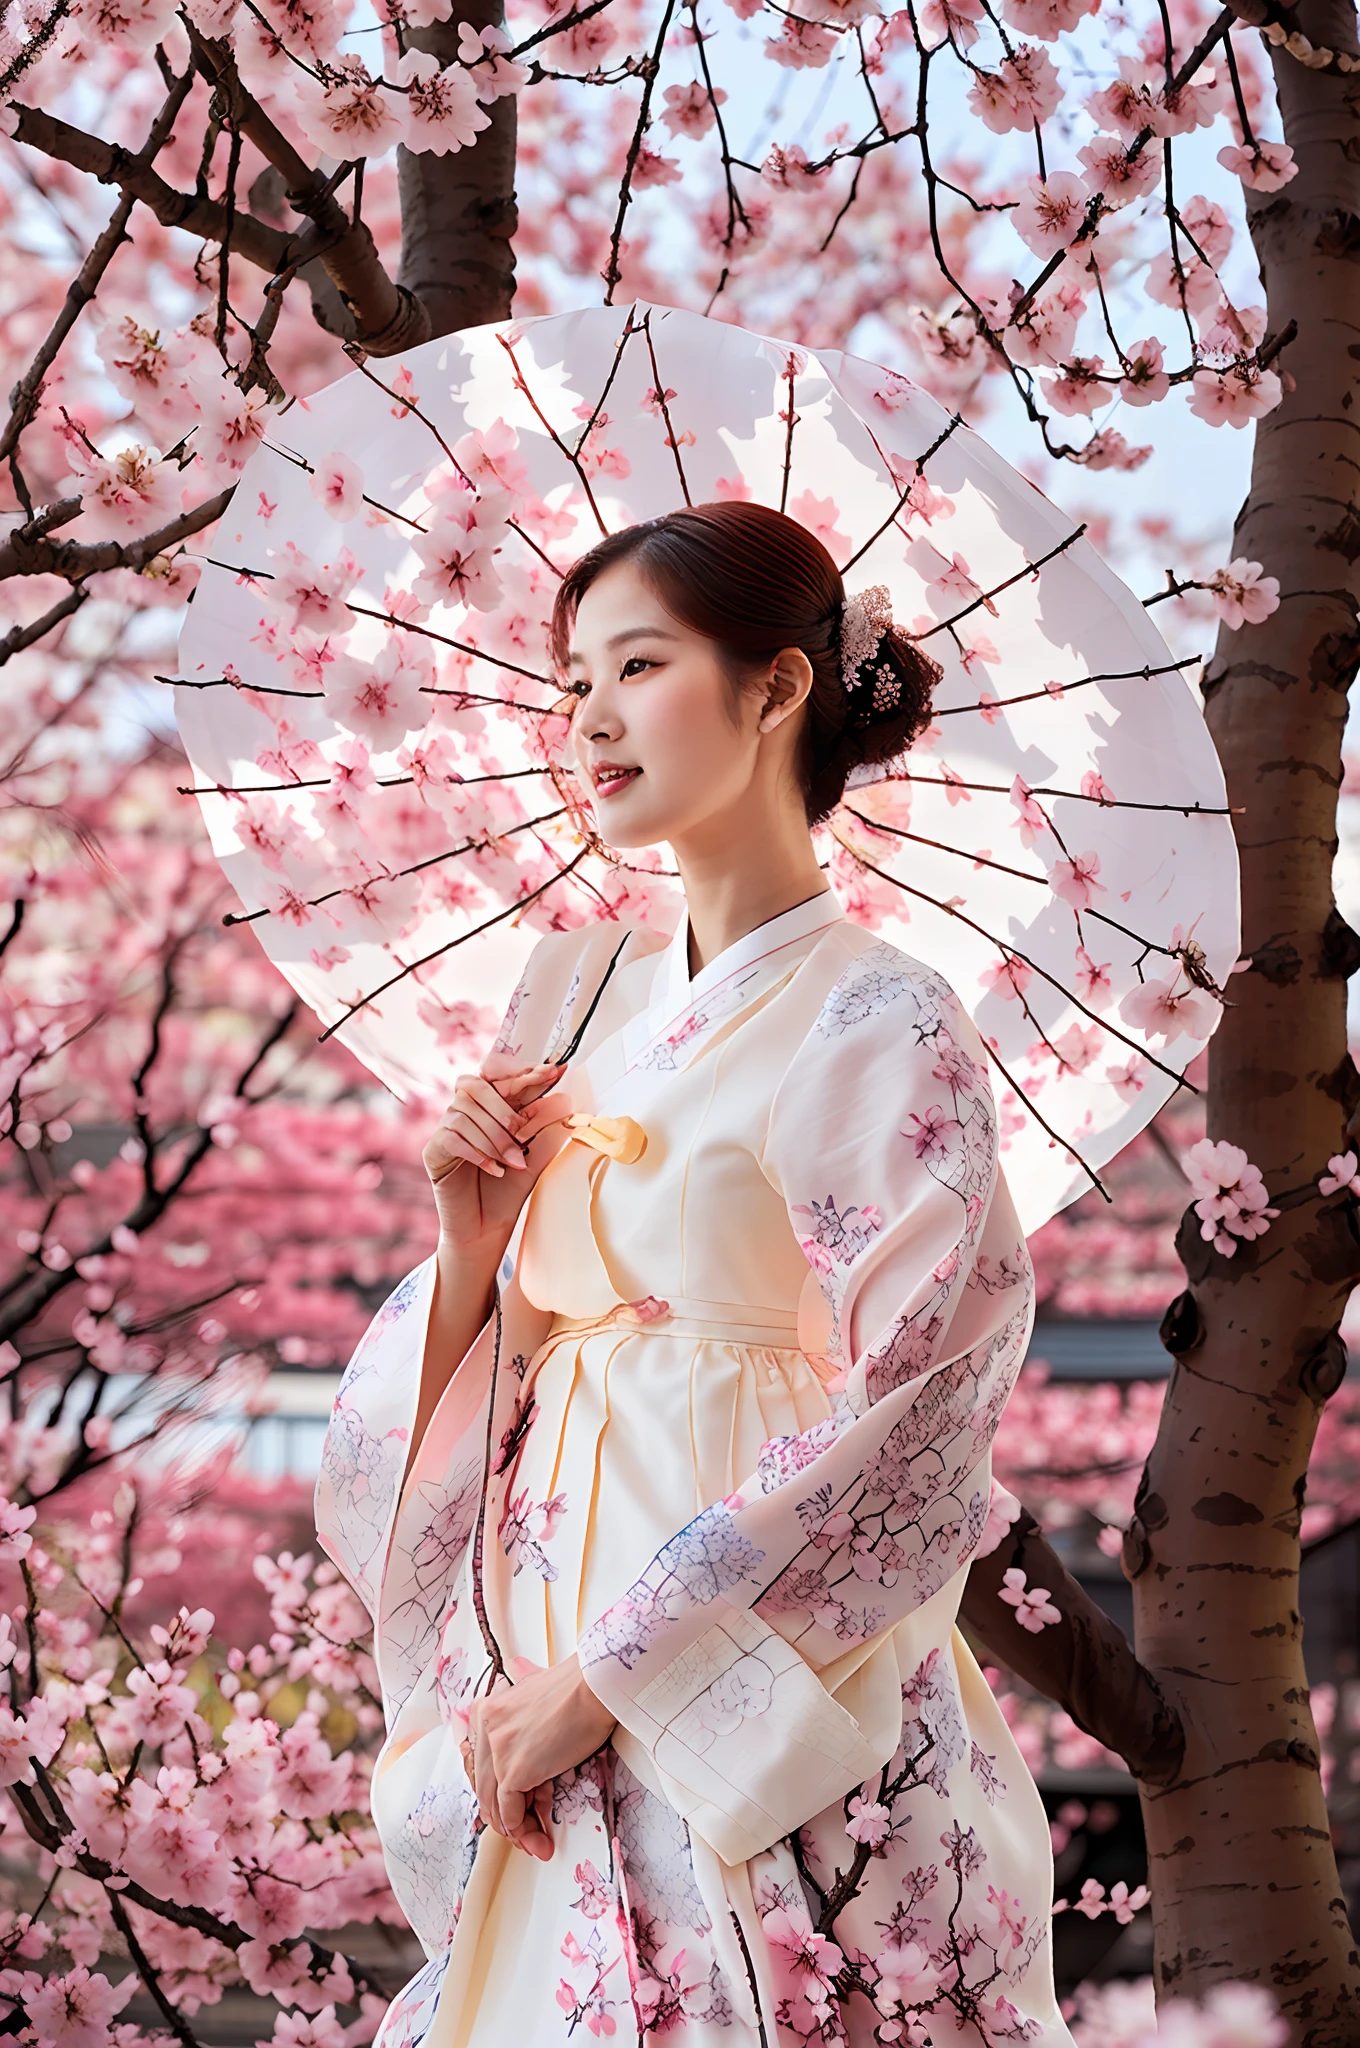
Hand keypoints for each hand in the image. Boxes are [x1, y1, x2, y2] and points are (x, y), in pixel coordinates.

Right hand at [423, 1051, 572, 1265]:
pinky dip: (477, 1153)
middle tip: (523, 1134)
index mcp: (490, 1109)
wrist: (486, 1231)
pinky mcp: (432, 1151)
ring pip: (464, 1114)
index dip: (525, 1073)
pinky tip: (494, 1170)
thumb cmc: (508, 1193)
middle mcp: (465, 1113)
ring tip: (512, 1163)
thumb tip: (564, 1100)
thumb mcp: (536, 1160)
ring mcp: (446, 1130)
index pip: (503, 1080)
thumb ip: (547, 1131)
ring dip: (494, 1138)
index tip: (554, 1070)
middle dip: (504, 1109)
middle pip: (476, 1086)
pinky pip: (452, 1138)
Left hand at [464, 1655, 617, 1861]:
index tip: (516, 1807)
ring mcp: (497, 1749)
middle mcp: (485, 1728)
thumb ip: (522, 1731)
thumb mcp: (536, 1704)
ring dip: (517, 1831)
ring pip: (495, 1804)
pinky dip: (523, 1829)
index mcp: (487, 1710)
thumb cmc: (578, 1690)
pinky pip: (510, 1812)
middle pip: (486, 1786)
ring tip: (535, 1844)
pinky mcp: (513, 1770)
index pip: (484, 1765)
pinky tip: (539, 1839)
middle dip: (505, 1816)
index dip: (499, 1792)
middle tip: (526, 1832)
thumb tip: (531, 1771)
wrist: (595, 1686)